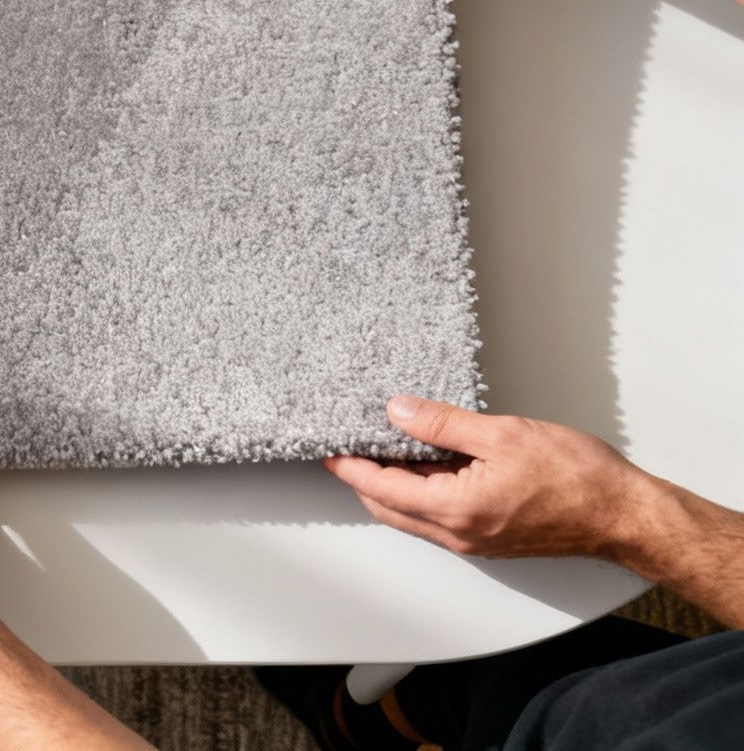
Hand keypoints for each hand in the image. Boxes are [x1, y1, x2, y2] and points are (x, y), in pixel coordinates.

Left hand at [326, 394, 656, 559]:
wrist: (623, 515)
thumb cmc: (577, 477)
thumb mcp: (502, 434)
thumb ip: (443, 424)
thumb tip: (398, 412)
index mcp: (455, 510)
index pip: (381, 489)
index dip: (350, 467)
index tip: (330, 450)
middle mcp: (459, 534)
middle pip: (389, 508)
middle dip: (364, 478)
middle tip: (352, 445)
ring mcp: (474, 541)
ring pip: (413, 515)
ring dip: (394, 486)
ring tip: (388, 446)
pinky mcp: (489, 538)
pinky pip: (439, 517)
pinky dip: (422, 493)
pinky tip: (429, 463)